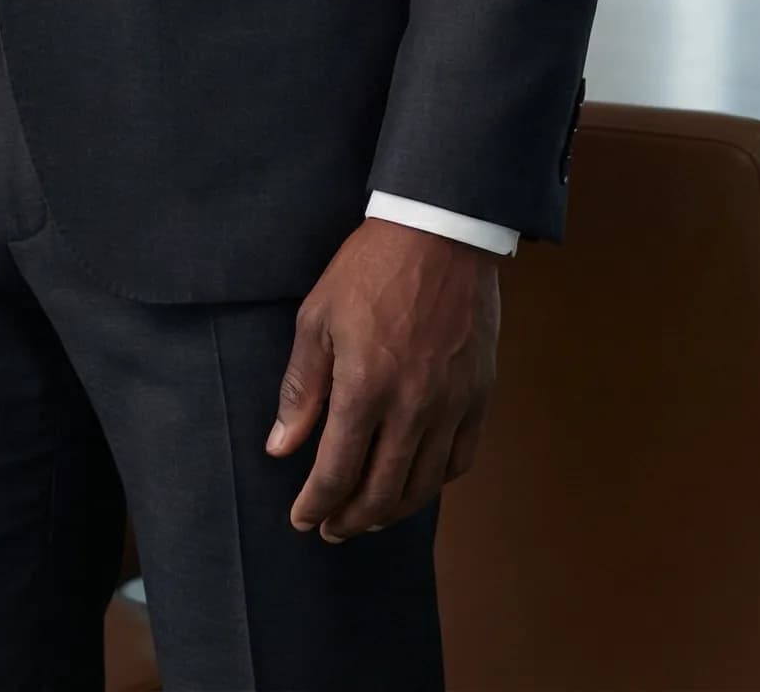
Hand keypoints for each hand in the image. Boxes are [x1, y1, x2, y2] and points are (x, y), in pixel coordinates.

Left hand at [266, 215, 499, 540]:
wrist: (439, 232)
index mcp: (364, 388)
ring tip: (369, 517)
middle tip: (331, 528)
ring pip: (423, 485)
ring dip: (392, 512)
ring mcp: (451, 404)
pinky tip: (417, 483)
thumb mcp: (317, 318)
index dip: (315, 504)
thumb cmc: (370, 268)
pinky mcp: (479, 395)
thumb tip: (280, 445)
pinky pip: (461, 459)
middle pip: (381, 492)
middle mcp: (411, 407)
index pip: (336, 472)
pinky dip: (436, 483)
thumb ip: (300, 388)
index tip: (301, 518)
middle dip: (350, 520)